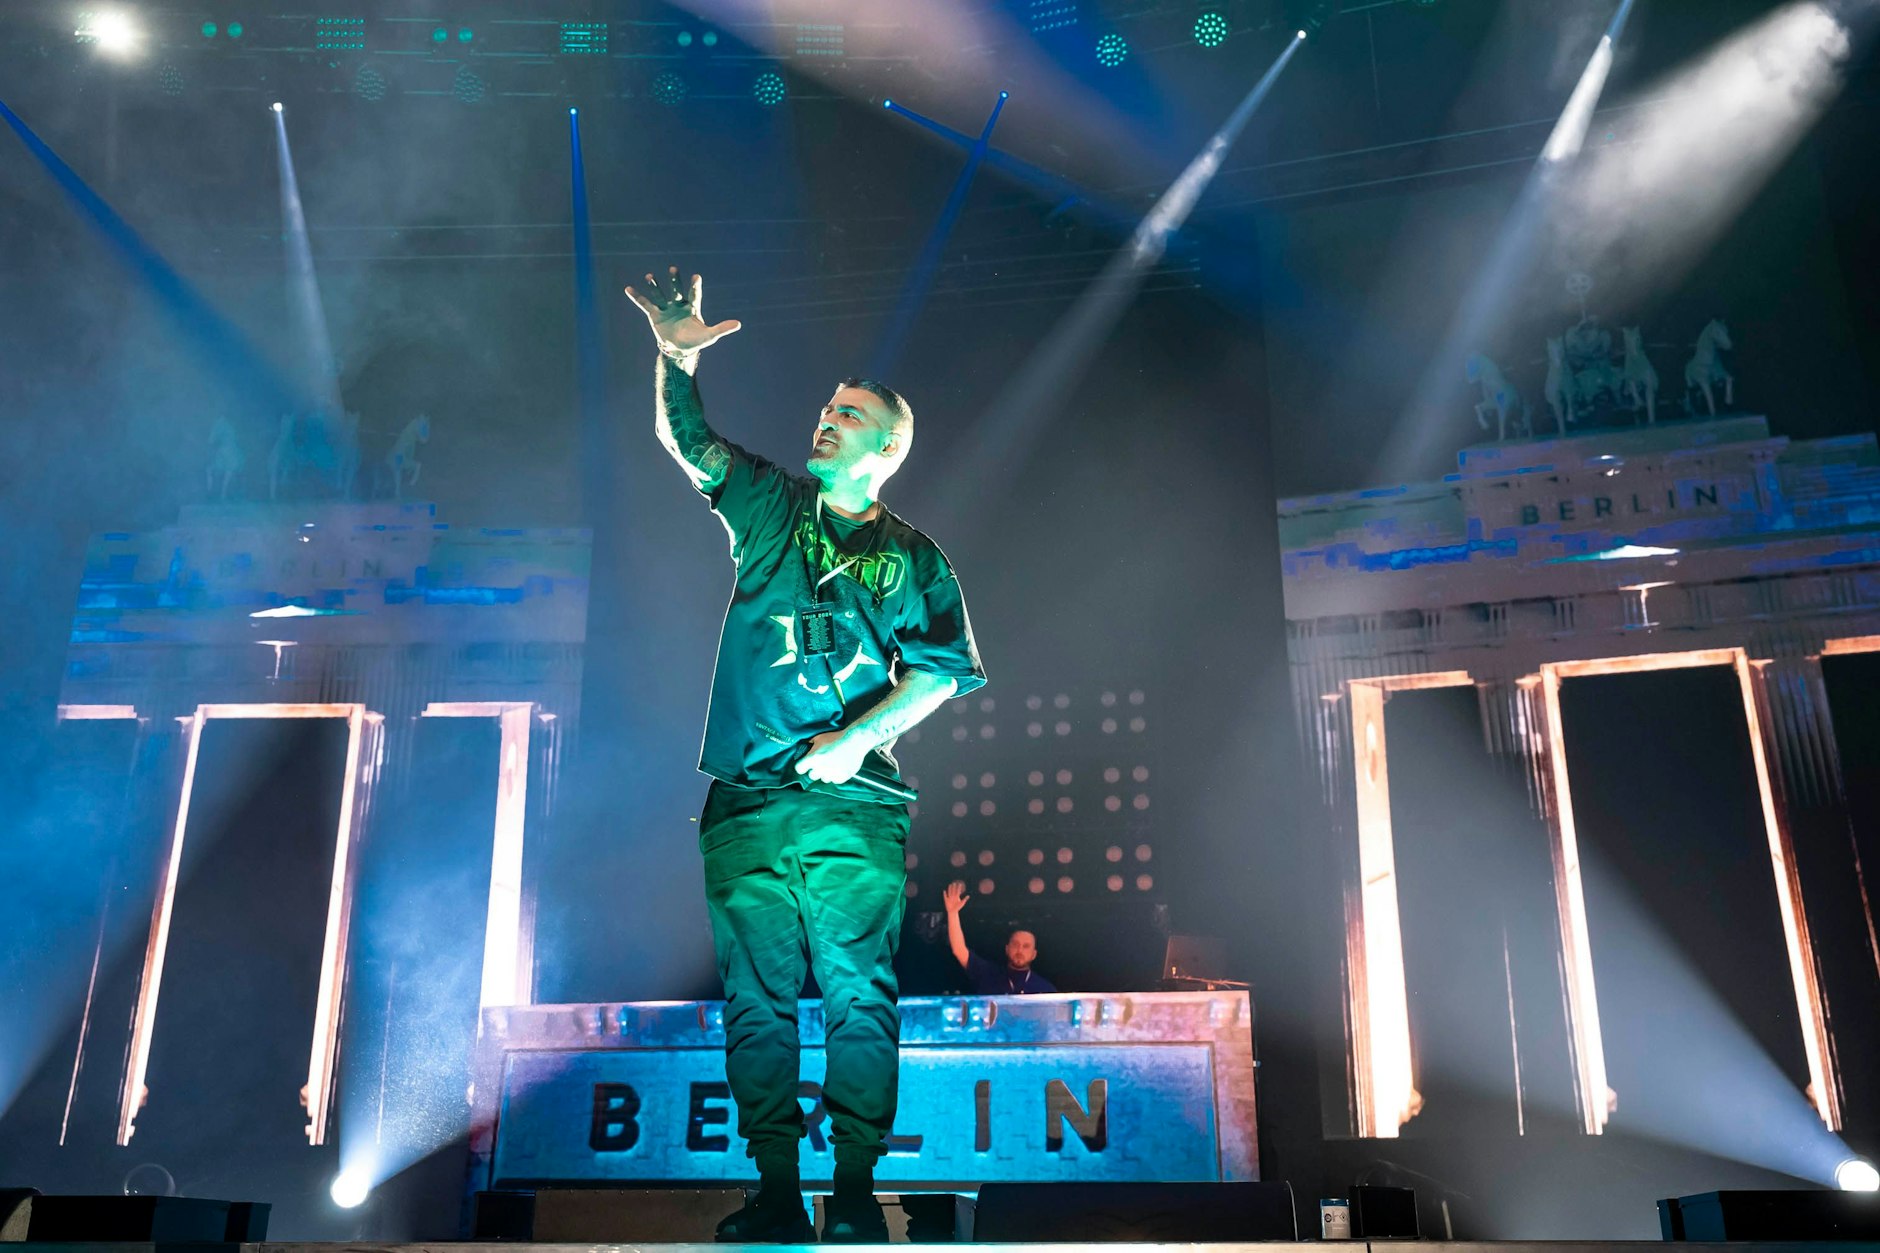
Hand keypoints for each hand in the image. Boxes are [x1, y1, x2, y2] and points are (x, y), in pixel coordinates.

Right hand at [625, 266, 741, 356]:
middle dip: (674, 281)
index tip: (696, 276)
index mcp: (692, 307)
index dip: (695, 286)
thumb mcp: (709, 335)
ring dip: (655, 286)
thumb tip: (739, 324)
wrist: (679, 349)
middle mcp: (679, 304)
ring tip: (650, 276)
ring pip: (660, 295)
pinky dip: (637, 297)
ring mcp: (666, 308)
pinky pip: (644, 304)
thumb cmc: (696, 340)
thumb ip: (722, 328)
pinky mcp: (654, 314)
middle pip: (677, 291)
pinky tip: (628, 288)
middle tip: (673, 269)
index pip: (694, 294)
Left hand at [794, 729, 871, 785]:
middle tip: (821, 763)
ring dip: (826, 773)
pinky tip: (839, 767)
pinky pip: (835, 780)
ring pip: (824, 779)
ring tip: (832, 764)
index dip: (802, 767)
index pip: (799, 769)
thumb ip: (810, 746)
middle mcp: (821, 768)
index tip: (805, 765)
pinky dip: (836, 776)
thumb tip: (804, 750)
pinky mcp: (841, 778)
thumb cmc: (836, 738)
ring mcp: (831, 774)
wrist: (855, 741)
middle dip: (815, 770)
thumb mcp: (819, 738)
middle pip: (812, 775)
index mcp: (813, 758)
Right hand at [943, 880, 969, 914]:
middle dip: (954, 887)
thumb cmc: (958, 908)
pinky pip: (945, 896)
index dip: (959, 888)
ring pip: (949, 892)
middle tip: (954, 883)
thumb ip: (964, 899)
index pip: (958, 891)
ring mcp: (950, 898)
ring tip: (950, 885)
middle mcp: (953, 896)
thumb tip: (968, 896)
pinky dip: (944, 894)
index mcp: (957, 897)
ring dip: (950, 889)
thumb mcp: (962, 903)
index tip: (960, 884)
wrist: (953, 911)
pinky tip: (944, 891)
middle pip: (953, 891)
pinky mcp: (946, 900)